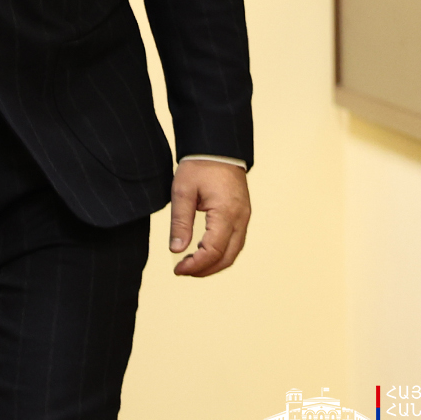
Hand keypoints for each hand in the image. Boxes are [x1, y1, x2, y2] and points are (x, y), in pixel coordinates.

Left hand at [168, 158, 250, 276]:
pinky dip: (221, 253)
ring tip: (192, 265)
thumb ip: (180, 222)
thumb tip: (176, 249)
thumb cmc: (199, 166)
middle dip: (205, 269)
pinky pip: (236, 242)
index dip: (195, 265)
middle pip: (226, 257)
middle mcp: (240, 219)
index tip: (178, 270)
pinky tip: (205, 253)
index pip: (212, 251)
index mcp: (225, 213)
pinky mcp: (243, 216)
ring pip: (233, 252)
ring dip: (214, 264)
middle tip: (183, 271)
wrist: (218, 149)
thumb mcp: (182, 192)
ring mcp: (244, 218)